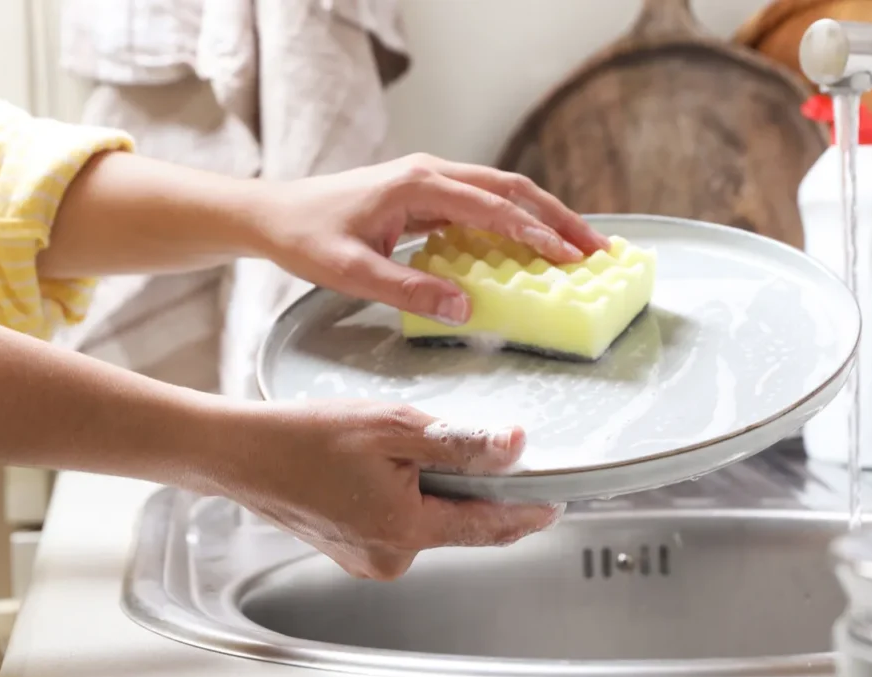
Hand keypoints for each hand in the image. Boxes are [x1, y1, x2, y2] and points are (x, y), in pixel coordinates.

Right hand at [214, 398, 563, 579]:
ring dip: (430, 488)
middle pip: (458, 522)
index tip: (555, 502)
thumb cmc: (305, 438)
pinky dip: (402, 496)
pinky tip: (375, 467)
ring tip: (394, 448)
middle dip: (470, 487)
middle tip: (462, 443)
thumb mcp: (393, 427)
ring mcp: (369, 559)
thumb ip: (460, 442)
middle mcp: (390, 558)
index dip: (527, 511)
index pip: (488, 526)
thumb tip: (514, 447)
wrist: (242, 453)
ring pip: (426, 520)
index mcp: (405, 531)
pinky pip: (397, 522)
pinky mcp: (352, 551)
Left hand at [254, 153, 609, 325]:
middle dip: (558, 217)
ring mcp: (431, 180)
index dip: (534, 232)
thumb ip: (407, 290)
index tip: (568, 257)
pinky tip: (532, 247)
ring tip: (580, 247)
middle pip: (511, 189)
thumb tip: (465, 310)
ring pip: (502, 193)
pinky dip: (515, 223)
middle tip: (597, 249)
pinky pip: (482, 205)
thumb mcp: (350, 272)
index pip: (491, 206)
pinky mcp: (427, 195)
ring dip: (543, 217)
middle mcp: (431, 173)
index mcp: (418, 184)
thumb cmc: (307, 238)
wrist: (274, 214)